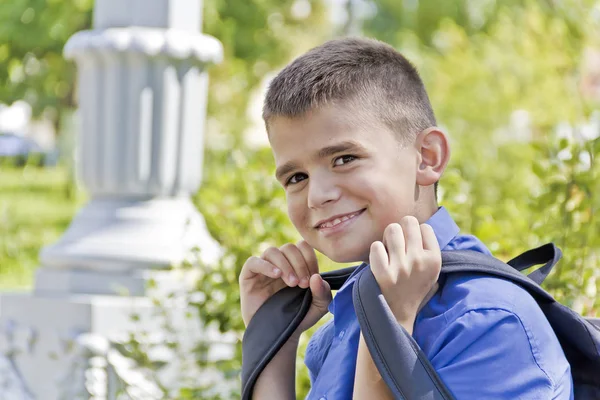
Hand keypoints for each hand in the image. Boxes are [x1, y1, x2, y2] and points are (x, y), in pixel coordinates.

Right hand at [239, 240, 331, 337]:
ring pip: (272, 251)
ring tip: (292, 283)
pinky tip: (276, 275)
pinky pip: (253, 262)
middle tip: (302, 284)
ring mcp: (263, 269)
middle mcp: (279, 263)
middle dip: (299, 264)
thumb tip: (317, 277)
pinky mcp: (248, 277)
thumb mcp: (318, 307)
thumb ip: (323, 292)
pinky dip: (265, 265)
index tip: (312, 279)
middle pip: (289, 247)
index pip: (303, 246)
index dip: (310, 259)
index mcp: (296, 264)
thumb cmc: (298, 318)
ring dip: (285, 265)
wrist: (280, 335)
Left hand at [369, 216, 440, 330]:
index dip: (416, 233)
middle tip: (397, 245)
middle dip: (401, 230)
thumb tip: (421, 224)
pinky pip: (376, 246)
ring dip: (387, 238)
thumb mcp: (432, 273)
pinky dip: (375, 251)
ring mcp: (401, 267)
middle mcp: (420, 261)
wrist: (397, 315)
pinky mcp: (383, 274)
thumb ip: (429, 250)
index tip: (412, 245)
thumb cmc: (413, 289)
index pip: (425, 227)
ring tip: (388, 252)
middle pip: (408, 222)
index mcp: (434, 260)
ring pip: (391, 230)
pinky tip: (379, 262)